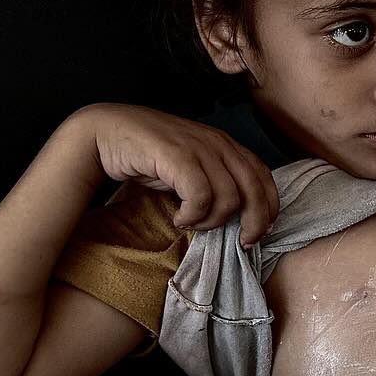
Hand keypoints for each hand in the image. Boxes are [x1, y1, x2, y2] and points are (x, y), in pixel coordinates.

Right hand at [73, 103, 278, 243]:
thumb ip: (217, 184)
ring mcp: (198, 146)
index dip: (268, 209)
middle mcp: (218, 142)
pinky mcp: (177, 154)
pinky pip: (200, 195)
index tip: (256, 233)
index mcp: (227, 145)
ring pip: (229, 197)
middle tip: (239, 243)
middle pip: (255, 190)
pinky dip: (193, 214)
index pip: (264, 178)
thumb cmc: (150, 156)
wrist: (106, 133)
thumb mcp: (192, 170)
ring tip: (190, 223)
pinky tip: (178, 218)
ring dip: (212, 221)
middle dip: (254, 223)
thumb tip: (241, 220)